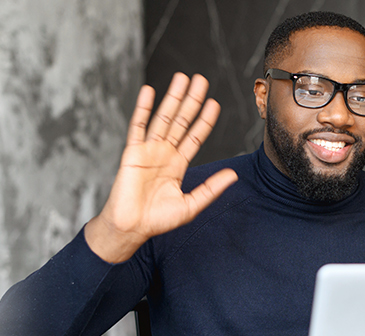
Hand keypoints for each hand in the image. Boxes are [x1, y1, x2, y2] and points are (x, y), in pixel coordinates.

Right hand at [85, 73, 238, 262]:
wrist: (131, 227)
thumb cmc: (157, 221)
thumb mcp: (191, 205)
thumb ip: (211, 189)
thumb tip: (233, 176)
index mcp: (177, 165)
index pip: (195, 136)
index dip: (205, 120)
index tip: (214, 103)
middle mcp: (164, 153)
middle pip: (181, 121)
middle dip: (191, 100)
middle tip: (201, 80)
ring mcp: (148, 150)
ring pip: (163, 118)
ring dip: (172, 98)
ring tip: (181, 78)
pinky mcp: (132, 152)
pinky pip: (138, 126)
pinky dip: (143, 108)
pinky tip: (149, 91)